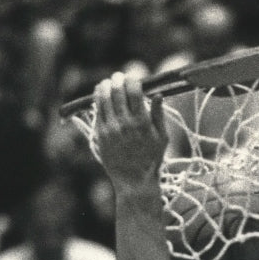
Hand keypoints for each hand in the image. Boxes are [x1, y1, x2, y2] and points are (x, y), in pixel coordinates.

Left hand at [94, 72, 167, 192]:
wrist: (134, 182)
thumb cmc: (151, 160)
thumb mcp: (162, 138)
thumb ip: (159, 114)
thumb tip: (158, 94)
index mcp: (141, 122)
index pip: (133, 90)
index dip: (132, 79)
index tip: (133, 79)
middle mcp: (124, 123)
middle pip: (116, 89)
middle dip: (117, 79)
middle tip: (119, 77)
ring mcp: (110, 129)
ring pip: (102, 97)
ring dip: (105, 86)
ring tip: (108, 83)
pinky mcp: (100, 135)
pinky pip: (96, 110)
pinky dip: (98, 100)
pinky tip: (102, 97)